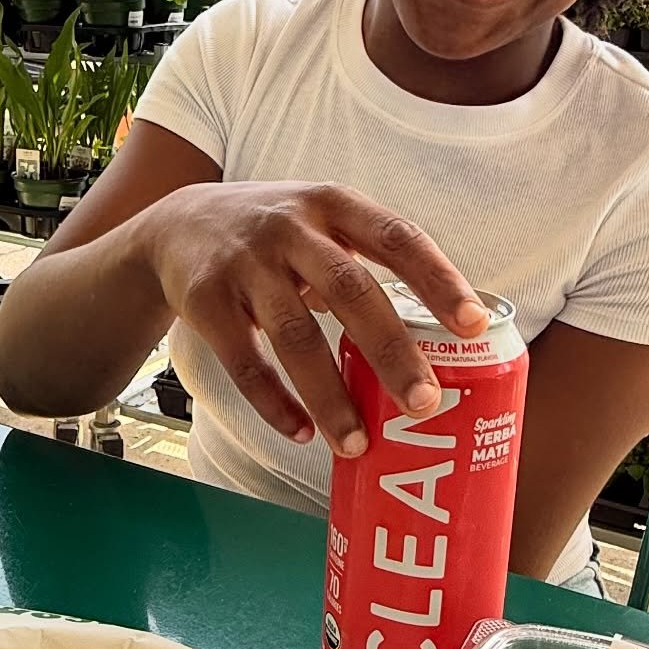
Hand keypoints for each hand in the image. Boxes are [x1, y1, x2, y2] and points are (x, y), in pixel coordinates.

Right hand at [134, 181, 486, 455]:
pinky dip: (274, 403)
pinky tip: (300, 432)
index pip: (397, 237)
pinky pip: (245, 361)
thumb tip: (439, 336)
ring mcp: (244, 263)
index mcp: (333, 204)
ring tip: (358, 444)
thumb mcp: (319, 221)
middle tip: (424, 404)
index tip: (474, 325)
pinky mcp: (204, 299)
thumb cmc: (273, 236)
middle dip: (391, 350)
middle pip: (351, 290)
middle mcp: (290, 226)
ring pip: (296, 336)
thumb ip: (367, 261)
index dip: (438, 280)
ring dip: (330, 396)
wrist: (174, 225)